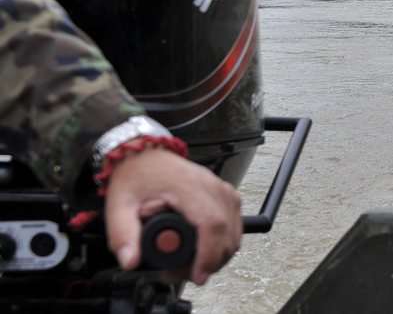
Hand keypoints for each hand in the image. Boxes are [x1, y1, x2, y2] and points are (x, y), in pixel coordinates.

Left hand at [103, 146, 242, 284]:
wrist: (145, 155)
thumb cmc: (136, 176)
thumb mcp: (119, 206)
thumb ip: (123, 235)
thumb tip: (131, 261)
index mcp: (188, 188)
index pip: (212, 224)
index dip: (209, 254)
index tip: (198, 275)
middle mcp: (211, 187)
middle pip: (228, 231)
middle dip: (212, 261)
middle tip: (186, 273)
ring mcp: (221, 189)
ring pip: (235, 230)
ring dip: (219, 253)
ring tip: (192, 263)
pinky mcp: (224, 193)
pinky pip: (234, 222)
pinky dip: (225, 241)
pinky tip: (205, 249)